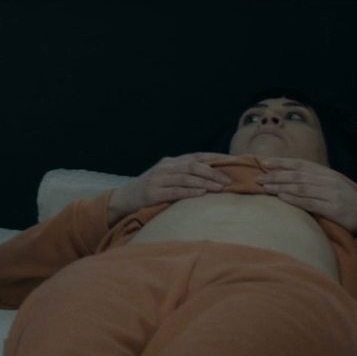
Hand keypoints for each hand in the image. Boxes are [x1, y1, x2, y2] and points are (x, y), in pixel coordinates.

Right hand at [108, 153, 234, 225]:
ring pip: (186, 178)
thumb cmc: (150, 190)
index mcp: (171, 161)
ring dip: (205, 183)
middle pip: (194, 166)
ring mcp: (157, 179)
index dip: (216, 159)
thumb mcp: (166, 177)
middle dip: (213, 172)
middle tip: (229, 180)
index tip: (233, 163)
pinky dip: (189, 192)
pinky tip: (201, 194)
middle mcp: (165, 167)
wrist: (124, 199)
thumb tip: (213, 176)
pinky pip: (174, 192)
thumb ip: (184, 174)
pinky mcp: (152, 194)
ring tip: (220, 188)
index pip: (197, 156)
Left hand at [255, 156, 356, 234]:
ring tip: (264, 187)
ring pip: (301, 187)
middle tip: (257, 178)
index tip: (263, 163)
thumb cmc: (343, 201)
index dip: (281, 163)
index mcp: (326, 173)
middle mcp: (328, 181)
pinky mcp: (334, 209)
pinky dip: (294, 199)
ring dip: (281, 186)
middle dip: (275, 176)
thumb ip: (312, 180)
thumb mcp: (329, 186)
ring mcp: (331, 194)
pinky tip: (282, 197)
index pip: (300, 164)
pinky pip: (310, 203)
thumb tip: (287, 177)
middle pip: (297, 175)